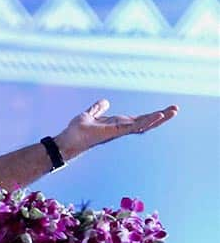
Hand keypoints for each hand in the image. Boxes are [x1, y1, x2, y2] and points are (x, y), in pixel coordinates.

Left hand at [54, 99, 178, 159]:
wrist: (66, 140)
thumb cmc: (76, 131)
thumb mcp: (89, 115)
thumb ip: (97, 109)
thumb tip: (104, 102)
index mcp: (117, 124)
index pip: (138, 119)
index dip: (151, 115)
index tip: (165, 110)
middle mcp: (120, 128)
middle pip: (145, 122)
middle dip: (161, 117)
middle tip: (176, 109)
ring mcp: (118, 131)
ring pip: (143, 124)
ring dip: (158, 118)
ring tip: (172, 111)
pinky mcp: (114, 131)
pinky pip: (133, 126)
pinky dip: (146, 121)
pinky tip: (157, 115)